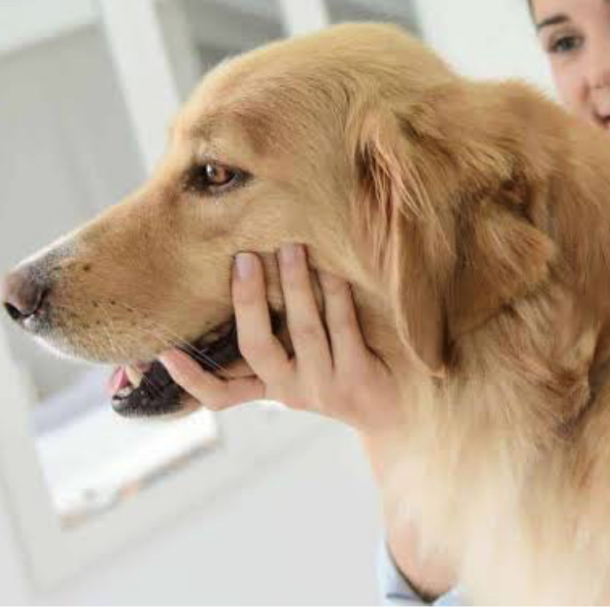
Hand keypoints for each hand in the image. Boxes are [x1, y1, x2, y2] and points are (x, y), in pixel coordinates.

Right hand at [159, 242, 401, 432]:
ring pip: (303, 331)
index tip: (163, 353)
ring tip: (290, 248)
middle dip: (248, 301)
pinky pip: (344, 328)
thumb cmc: (341, 370)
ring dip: (295, 286)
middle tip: (244, 258)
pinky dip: (336, 296)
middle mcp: (291, 391)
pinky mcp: (357, 379)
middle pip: (257, 348)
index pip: (220, 394)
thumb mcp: (301, 364)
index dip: (191, 379)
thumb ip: (274, 339)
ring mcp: (324, 386)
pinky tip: (333, 270)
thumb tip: (246, 279)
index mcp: (270, 387)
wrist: (396, 410)